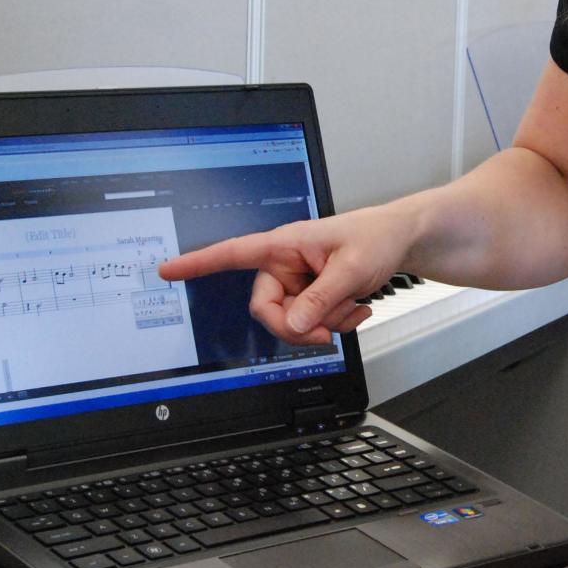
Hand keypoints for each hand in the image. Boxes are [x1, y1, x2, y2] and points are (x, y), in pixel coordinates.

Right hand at [156, 204, 415, 345]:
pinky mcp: (311, 296)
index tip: (167, 269)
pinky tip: (356, 309)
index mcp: (284, 244)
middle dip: (297, 326)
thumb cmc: (376, 237)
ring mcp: (297, 282)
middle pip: (266, 309)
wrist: (401, 240)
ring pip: (291, 321)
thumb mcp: (351, 269)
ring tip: (352, 305)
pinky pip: (309, 324)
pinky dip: (334, 324)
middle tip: (327, 330)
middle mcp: (285, 264)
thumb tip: (292, 324)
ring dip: (324, 323)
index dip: (197, 263)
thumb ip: (320, 299)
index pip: (232, 253)